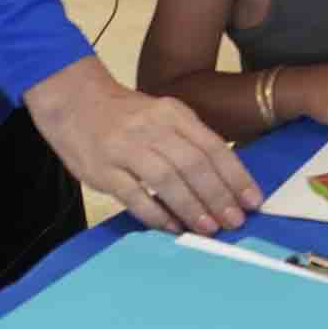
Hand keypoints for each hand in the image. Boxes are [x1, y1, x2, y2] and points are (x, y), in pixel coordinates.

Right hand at [24, 58, 259, 234]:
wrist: (74, 100)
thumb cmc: (126, 115)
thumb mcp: (164, 115)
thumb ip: (191, 141)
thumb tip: (225, 180)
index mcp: (174, 114)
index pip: (213, 147)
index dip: (236, 176)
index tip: (252, 200)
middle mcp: (153, 128)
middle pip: (194, 164)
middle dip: (219, 195)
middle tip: (235, 220)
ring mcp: (126, 148)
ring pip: (167, 179)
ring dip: (192, 206)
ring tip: (209, 228)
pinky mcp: (102, 169)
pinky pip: (133, 194)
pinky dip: (155, 213)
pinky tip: (171, 226)